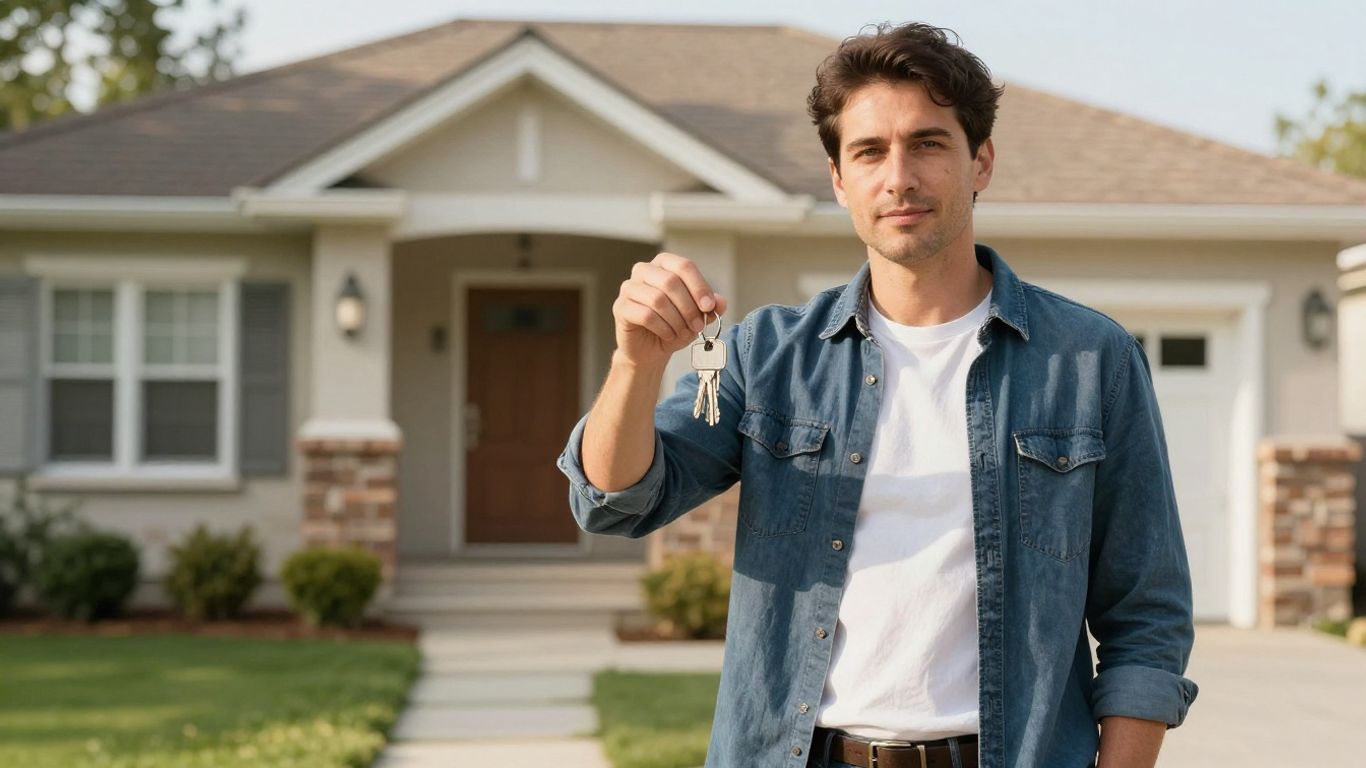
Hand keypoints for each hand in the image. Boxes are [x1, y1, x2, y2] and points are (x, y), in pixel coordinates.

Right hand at [612, 252, 728, 371]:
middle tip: (697, 326)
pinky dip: (663, 328)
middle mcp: (644, 270)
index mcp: (664, 264)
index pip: (684, 266)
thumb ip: (710, 307)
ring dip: (676, 320)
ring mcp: (629, 288)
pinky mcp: (620, 307)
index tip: (709, 306)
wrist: (650, 350)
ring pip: (658, 299)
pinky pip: (645, 315)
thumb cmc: (673, 326)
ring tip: (683, 332)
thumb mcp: (697, 316)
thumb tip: (721, 301)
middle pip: (670, 281)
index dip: (699, 286)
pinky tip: (668, 335)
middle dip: (689, 307)